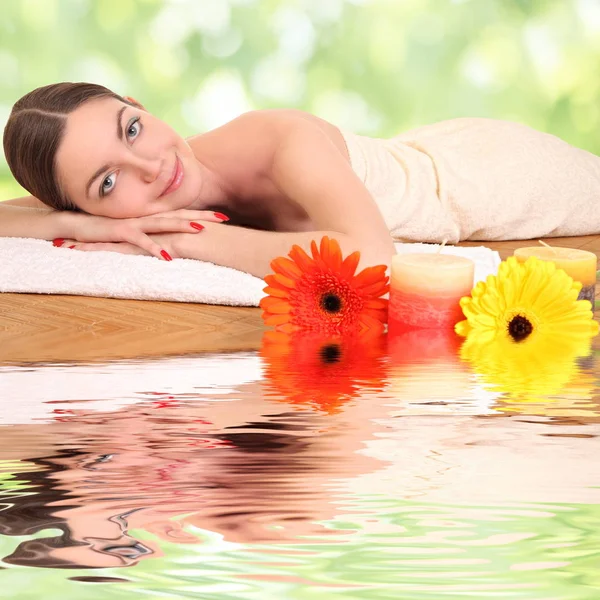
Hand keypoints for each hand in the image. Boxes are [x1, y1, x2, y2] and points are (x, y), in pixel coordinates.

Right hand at [59, 209, 227, 259]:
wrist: (74, 225)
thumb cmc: (106, 230)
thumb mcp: (134, 233)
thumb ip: (151, 234)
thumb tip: (172, 243)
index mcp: (151, 217)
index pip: (181, 214)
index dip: (201, 214)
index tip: (223, 216)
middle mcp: (145, 217)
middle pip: (178, 215)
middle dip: (201, 216)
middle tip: (224, 217)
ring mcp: (133, 223)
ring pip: (163, 224)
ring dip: (182, 226)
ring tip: (202, 230)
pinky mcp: (119, 232)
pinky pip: (139, 241)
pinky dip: (154, 248)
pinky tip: (167, 256)